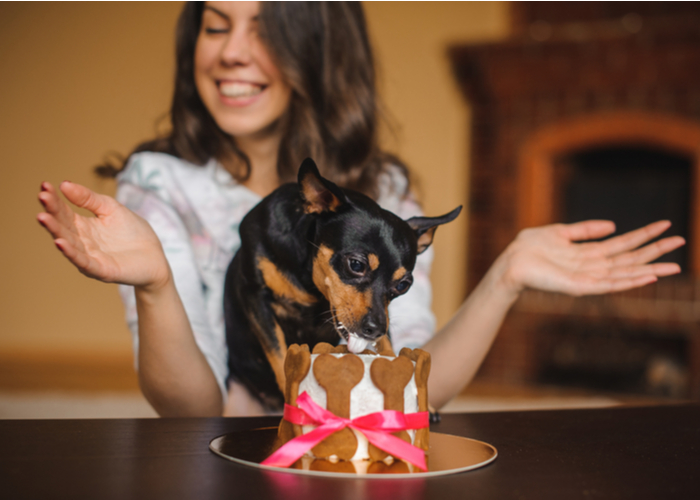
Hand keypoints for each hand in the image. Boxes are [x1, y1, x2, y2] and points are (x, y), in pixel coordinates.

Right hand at [37, 181, 169, 289]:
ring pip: (68, 244)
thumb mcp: (111, 209)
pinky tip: (60, 242)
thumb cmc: (133, 232)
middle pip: (63, 227)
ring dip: (55, 231)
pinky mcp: (102, 270)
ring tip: (43, 217)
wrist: (156, 257)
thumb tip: (64, 184)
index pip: (64, 212)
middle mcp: (82, 243)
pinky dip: (71, 253)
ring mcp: (90, 257)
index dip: (54, 200)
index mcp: (84, 227)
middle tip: (42, 196)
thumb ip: (89, 198)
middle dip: (51, 212)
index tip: (44, 185)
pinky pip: (83, 262)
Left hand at [497, 220, 684, 297]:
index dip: (644, 235)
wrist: (510, 262)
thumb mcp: (560, 232)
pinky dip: (628, 281)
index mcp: (588, 253)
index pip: (623, 244)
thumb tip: (613, 225)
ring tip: (674, 266)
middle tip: (682, 242)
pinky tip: (645, 277)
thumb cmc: (530, 248)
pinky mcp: (579, 287)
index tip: (665, 226)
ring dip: (649, 269)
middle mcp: (592, 266)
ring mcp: (588, 278)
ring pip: (625, 273)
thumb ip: (586, 230)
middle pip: (630, 258)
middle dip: (655, 251)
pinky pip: (608, 285)